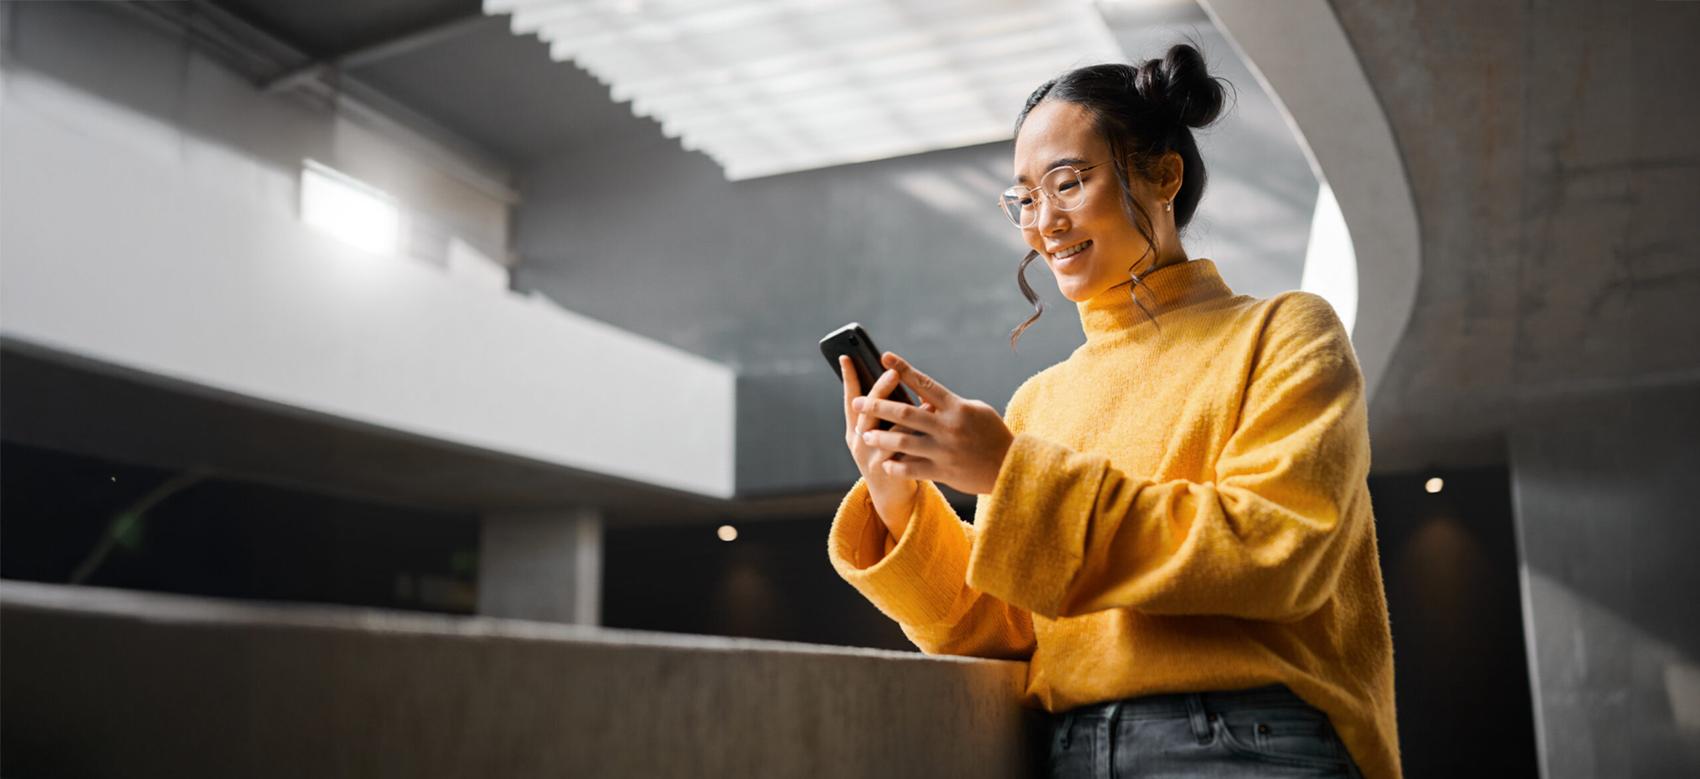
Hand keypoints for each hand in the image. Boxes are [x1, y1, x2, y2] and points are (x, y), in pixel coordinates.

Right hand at [839, 355, 928, 535]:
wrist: (892, 496)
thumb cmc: (889, 456)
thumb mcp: (878, 434)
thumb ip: (883, 413)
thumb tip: (895, 377)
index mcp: (854, 429)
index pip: (849, 398)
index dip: (848, 378)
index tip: (846, 356)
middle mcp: (858, 442)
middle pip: (867, 412)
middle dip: (880, 391)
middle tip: (893, 373)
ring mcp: (872, 457)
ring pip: (886, 431)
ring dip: (903, 411)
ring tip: (921, 398)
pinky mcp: (889, 470)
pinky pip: (904, 449)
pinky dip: (918, 433)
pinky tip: (931, 419)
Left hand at [850, 352, 1014, 495]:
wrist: (1011, 467)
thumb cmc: (992, 434)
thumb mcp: (975, 410)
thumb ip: (948, 404)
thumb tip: (922, 395)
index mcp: (956, 407)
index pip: (924, 383)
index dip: (903, 368)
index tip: (883, 357)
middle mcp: (948, 427)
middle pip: (905, 412)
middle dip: (878, 405)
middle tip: (858, 401)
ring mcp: (944, 450)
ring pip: (903, 441)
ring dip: (880, 436)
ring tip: (865, 433)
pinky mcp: (943, 472)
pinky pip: (912, 469)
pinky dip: (895, 465)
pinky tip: (884, 462)